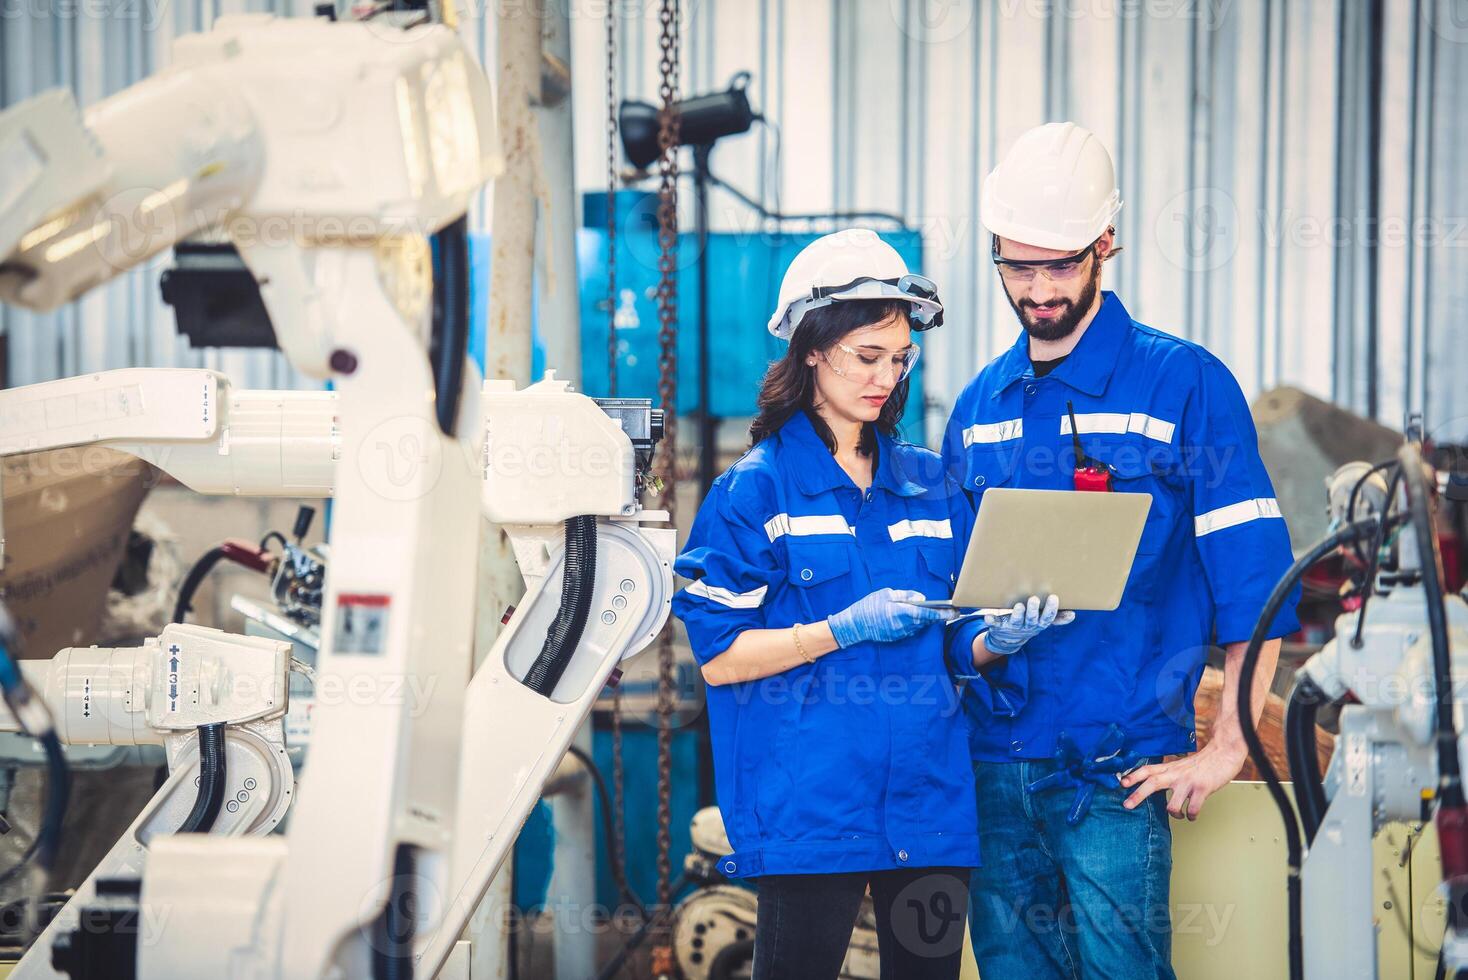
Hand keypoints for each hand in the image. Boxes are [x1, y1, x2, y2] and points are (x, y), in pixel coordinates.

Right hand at [827, 588, 955, 647]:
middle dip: (938, 616)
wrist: (853, 625)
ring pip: (919, 626)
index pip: (927, 613)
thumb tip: (921, 598)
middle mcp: (903, 625)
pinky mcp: (896, 637)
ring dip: (926, 620)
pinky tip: (916, 618)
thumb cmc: (868, 606)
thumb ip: (905, 595)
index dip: (943, 613)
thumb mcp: (886, 594)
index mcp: (902, 612)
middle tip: (951, 612)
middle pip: (926, 621)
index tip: (955, 611)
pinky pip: (910, 630)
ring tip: (935, 613)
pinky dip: (915, 624)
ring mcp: (900, 633)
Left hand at [982, 594, 1075, 655]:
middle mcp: (1026, 626)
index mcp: (1038, 624)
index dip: (1051, 609)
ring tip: (1019, 606)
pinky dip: (991, 620)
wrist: (1007, 641)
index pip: (1047, 617)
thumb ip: (1056, 618)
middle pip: (1031, 619)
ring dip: (1017, 614)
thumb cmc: (1027, 624)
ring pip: (1016, 621)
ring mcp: (1012, 627)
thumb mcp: (1041, 622)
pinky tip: (987, 616)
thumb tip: (1073, 615)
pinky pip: (994, 623)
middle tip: (1034, 599)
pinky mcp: (998, 626)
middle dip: (1033, 611)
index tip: (1054, 597)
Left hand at [1120, 742, 1247, 819]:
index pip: (1147, 770)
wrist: (1224, 753)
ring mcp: (1189, 782)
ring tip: (1179, 814)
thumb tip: (1153, 784)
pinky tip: (1192, 815)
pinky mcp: (1202, 789)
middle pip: (1152, 783)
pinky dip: (1191, 816)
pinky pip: (1192, 810)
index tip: (1121, 783)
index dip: (1133, 776)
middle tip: (1126, 805)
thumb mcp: (1180, 765)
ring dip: (1174, 814)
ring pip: (1172, 804)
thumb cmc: (1202, 763)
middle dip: (1138, 795)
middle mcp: (1176, 774)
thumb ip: (1168, 773)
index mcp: (1170, 768)